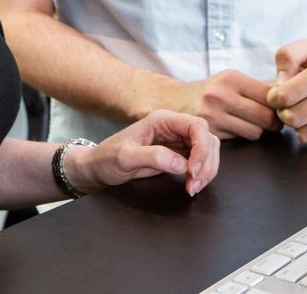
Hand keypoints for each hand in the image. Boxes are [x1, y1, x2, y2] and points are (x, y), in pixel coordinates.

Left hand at [65, 110, 220, 196]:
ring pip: (207, 150)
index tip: (194, 171)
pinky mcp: (178, 154)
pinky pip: (200, 160)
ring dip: (206, 170)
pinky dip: (201, 173)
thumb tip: (182, 164)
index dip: (202, 148)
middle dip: (206, 163)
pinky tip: (191, 184)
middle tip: (194, 185)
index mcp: (162, 120)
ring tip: (192, 187)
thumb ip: (153, 157)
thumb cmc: (107, 158)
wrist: (98, 167)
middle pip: (207, 138)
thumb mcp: (126, 157)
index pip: (196, 126)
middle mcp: (173, 127)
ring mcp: (177, 140)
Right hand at [159, 70, 280, 139]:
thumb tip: (290, 87)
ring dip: (259, 131)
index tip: (281, 107)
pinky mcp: (209, 132)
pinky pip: (240, 138)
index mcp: (231, 78)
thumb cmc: (209, 91)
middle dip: (274, 122)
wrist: (173, 101)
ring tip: (252, 124)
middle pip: (266, 116)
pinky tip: (237, 129)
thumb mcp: (230, 80)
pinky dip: (243, 135)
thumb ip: (259, 86)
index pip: (270, 95)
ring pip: (255, 131)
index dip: (280, 104)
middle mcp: (221, 95)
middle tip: (273, 121)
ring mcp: (213, 115)